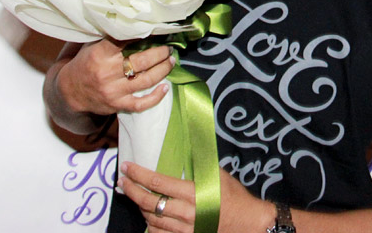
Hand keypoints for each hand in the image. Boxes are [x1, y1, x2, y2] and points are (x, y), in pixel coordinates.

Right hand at [54, 39, 174, 115]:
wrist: (69, 91)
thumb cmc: (85, 63)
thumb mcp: (92, 46)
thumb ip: (112, 38)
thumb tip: (137, 24)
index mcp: (100, 54)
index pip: (125, 40)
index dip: (143, 34)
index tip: (156, 29)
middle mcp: (107, 72)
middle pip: (142, 60)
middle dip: (160, 53)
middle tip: (168, 48)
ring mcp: (113, 91)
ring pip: (146, 80)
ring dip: (163, 70)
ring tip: (171, 61)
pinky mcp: (117, 105)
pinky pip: (140, 104)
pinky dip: (155, 97)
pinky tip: (165, 88)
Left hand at [119, 163, 269, 232]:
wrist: (249, 224)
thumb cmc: (235, 197)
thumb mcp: (218, 175)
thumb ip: (199, 164)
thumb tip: (185, 147)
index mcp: (193, 193)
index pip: (157, 182)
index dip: (139, 174)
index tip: (127, 167)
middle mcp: (186, 213)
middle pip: (149, 202)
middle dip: (131, 190)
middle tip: (122, 181)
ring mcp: (184, 230)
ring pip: (151, 220)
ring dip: (138, 207)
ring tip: (133, 195)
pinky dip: (149, 225)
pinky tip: (147, 216)